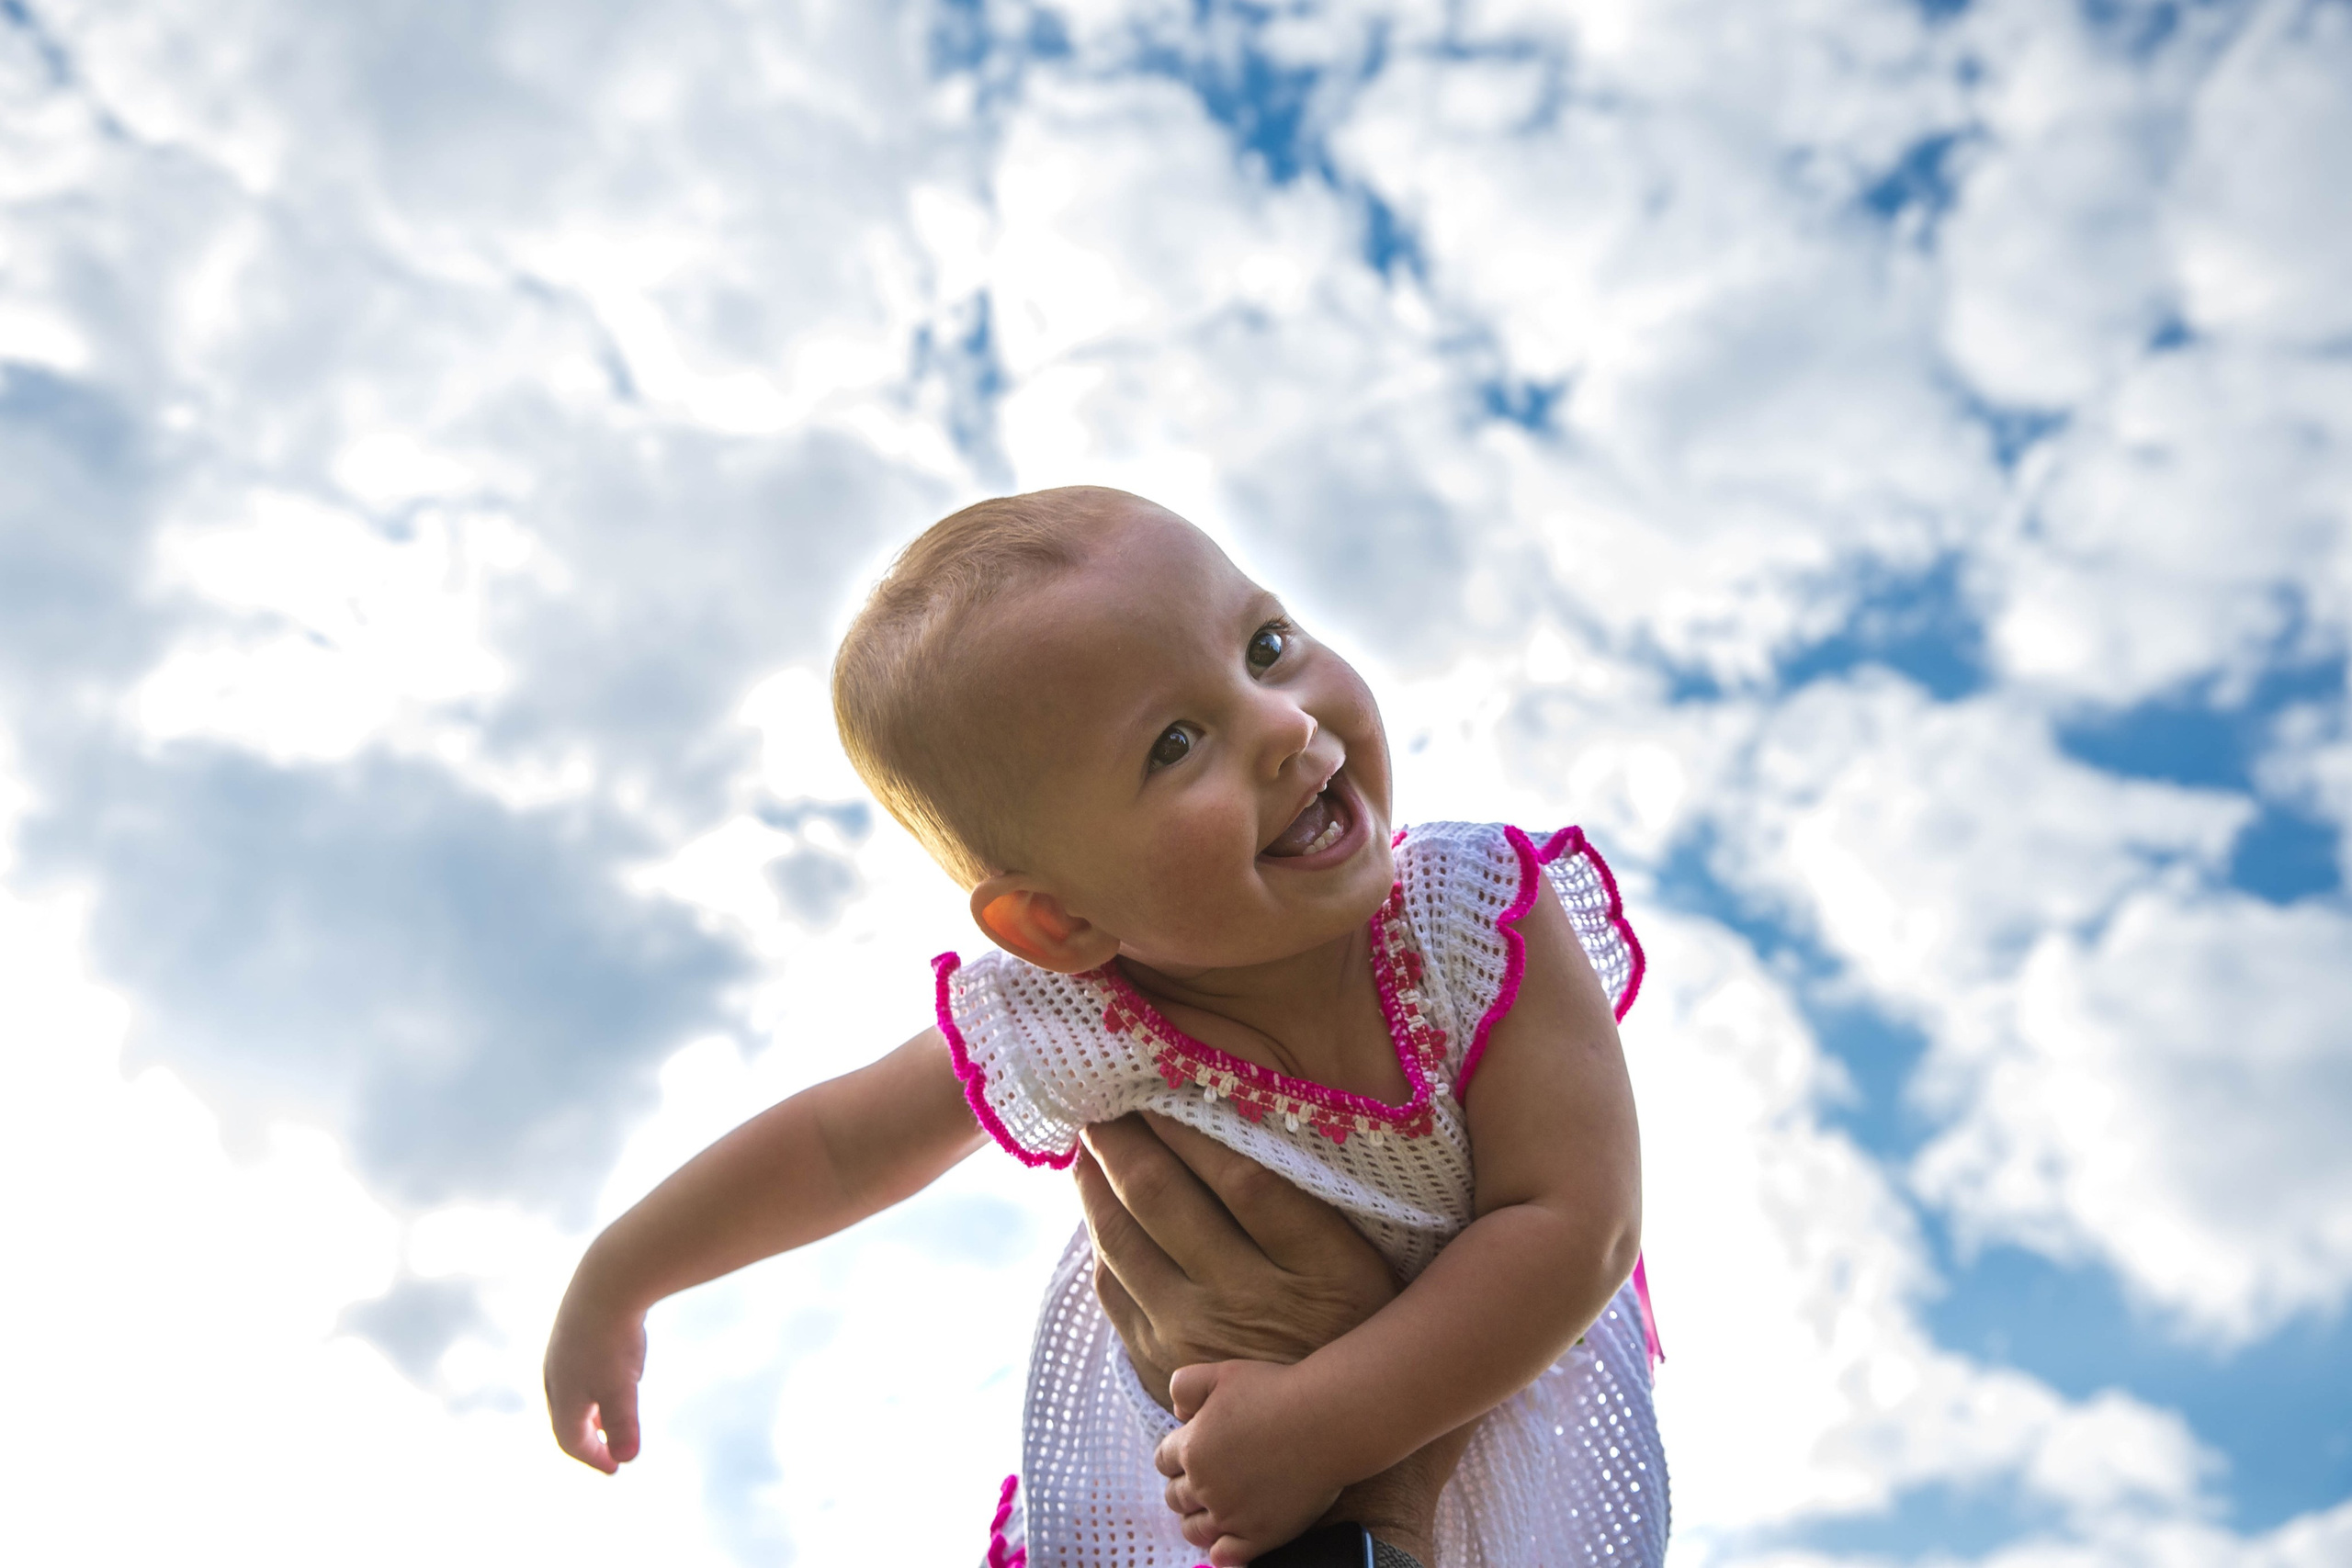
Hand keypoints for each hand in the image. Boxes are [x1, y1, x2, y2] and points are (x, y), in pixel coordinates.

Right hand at [542, 1263, 648, 1474]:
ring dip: (587, 1410)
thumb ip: (623, 1426)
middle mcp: (554, 1374)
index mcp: (562, 1396)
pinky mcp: (573, 1325)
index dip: (593, 1458)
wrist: (608, 1279)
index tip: (615, 1468)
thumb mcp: (622, 1388)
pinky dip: (591, 1382)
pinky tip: (611, 1373)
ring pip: (570, 1390)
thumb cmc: (613, 1339)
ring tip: (606, 1418)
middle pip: (565, 1417)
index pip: (570, 1440)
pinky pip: (577, 1364)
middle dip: (584, 1438)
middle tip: (605, 1450)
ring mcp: (561, 1348)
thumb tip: (627, 1458)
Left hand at [1077, 1112, 1471, 1565]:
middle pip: (1163, 1199)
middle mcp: (1247, 1302)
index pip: (1239, 1177)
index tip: (1165, 1078)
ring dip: (1096, 1180)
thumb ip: (1318, 1198)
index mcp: (1315, 1269)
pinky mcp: (1158, 1362)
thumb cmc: (1361, 1330)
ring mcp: (1193, 1338)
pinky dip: (1097, 1236)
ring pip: (1123, 1240)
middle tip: (1102, 1093)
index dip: (1192, 1123)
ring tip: (1090, 1136)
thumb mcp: (1365, 1260)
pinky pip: (1112, 1286)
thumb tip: (1259, 1113)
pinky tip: (1096, 1202)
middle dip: (1124, 1136)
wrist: (1337, 1447)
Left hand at [1156, 1360, 1343, 1565]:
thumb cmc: (1278, 1392)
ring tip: (1214, 1508)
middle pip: (1175, 1497)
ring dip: (1197, 1519)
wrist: (1327, 1420)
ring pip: (1194, 1529)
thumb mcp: (1222, 1373)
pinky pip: (1225, 1555)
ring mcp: (1232, 1514)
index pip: (1163, 1461)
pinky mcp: (1260, 1535)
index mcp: (1193, 1448)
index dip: (1175, 1455)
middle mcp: (1206, 1485)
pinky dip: (1221, 1550)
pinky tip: (1227, 1541)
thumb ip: (1187, 1387)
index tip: (1191, 1452)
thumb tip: (1178, 1413)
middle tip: (1206, 1477)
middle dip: (1184, 1486)